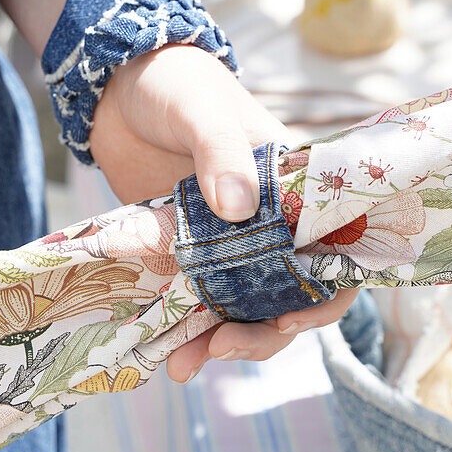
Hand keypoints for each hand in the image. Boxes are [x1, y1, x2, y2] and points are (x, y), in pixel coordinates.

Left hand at [89, 44, 356, 381]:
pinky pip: (194, 300)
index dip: (327, 292)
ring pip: (242, 307)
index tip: (289, 318)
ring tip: (182, 366)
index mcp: (297, 187)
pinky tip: (163, 354)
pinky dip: (184, 330)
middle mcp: (271, 222)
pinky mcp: (185, 253)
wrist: (113, 88)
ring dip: (220, 341)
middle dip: (264, 332)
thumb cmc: (175, 85)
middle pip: (291, 294)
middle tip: (223, 347)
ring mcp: (227, 242)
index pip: (338, 249)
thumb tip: (236, 208)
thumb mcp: (203, 111)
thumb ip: (221, 152)